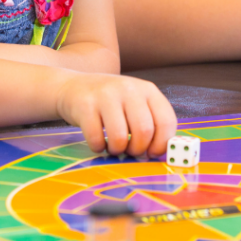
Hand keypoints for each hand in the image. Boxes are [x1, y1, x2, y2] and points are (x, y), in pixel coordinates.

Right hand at [55, 74, 176, 156]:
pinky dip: (98, 147)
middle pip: (144, 131)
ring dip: (117, 150)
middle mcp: (129, 89)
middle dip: (138, 149)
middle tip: (130, 151)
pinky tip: (98, 141)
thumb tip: (161, 153)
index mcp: (148, 90)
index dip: (162, 144)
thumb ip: (150, 122)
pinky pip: (96, 138)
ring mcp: (106, 95)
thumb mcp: (135, 103)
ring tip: (114, 146)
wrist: (74, 87)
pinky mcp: (85, 105)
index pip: (166, 121)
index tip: (152, 153)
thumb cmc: (111, 101)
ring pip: (120, 137)